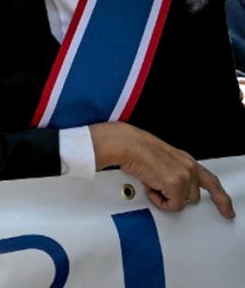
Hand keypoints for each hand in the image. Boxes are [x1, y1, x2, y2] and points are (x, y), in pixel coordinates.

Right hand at [90, 121, 234, 217]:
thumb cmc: (136, 148)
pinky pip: (172, 206)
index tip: (227, 210)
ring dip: (167, 198)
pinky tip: (150, 187)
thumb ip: (173, 172)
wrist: (127, 144)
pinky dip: (160, 201)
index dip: (221, 199)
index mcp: (187, 161)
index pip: (212, 182)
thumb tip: (169, 187)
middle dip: (177, 196)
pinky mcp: (175, 185)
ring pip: (184, 202)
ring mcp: (184, 176)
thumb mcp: (162, 160)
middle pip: (194, 197)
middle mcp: (190, 168)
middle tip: (160, 190)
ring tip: (152, 184)